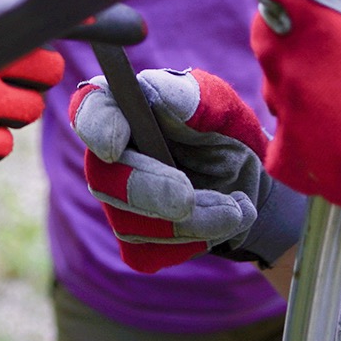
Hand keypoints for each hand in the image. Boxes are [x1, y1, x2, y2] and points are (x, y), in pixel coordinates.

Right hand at [69, 68, 305, 272]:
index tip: (115, 144)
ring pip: (132, 223)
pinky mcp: (135, 240)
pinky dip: (192, 242)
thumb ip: (188, 96)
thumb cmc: (227, 135)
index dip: (94, 126)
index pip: (88, 109)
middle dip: (150, 191)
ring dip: (191, 220)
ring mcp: (117, 202)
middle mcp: (110, 156)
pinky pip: (149, 251)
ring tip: (236, 207)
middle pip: (105, 179)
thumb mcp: (220, 107)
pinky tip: (221, 224)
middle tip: (189, 197)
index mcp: (124, 109)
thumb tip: (151, 90)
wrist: (252, 185)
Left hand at [251, 0, 340, 315]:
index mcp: (319, 24)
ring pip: (279, 85)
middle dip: (296, 29)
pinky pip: (286, 139)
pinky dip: (307, 134)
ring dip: (303, 80)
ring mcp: (289, 117)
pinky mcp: (295, 161)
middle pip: (271, 34)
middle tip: (333, 38)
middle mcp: (292, 68)